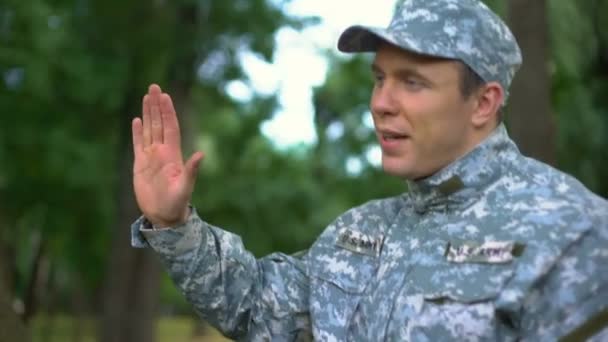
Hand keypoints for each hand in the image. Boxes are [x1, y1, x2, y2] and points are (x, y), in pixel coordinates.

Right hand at [132, 84, 203, 226]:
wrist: (165, 216)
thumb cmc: (177, 203)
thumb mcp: (185, 187)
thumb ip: (192, 171)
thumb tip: (201, 154)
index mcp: (173, 154)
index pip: (170, 127)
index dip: (167, 112)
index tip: (165, 96)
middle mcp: (162, 152)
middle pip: (159, 123)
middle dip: (156, 105)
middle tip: (154, 86)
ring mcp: (151, 157)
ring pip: (149, 130)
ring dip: (147, 113)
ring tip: (146, 96)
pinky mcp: (140, 164)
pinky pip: (138, 144)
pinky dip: (137, 132)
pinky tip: (137, 120)